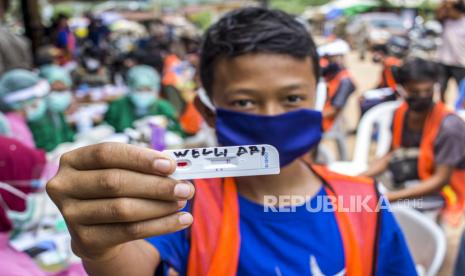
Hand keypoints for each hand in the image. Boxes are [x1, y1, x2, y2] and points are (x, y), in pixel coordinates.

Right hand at [47, 143, 194, 261]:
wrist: (97, 230)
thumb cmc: (114, 191)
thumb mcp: (123, 172)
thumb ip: (143, 167)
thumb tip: (174, 166)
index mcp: (73, 160)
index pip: (106, 153)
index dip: (139, 158)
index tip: (170, 165)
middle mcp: (64, 186)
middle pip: (114, 182)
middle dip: (155, 185)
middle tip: (185, 188)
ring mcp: (70, 215)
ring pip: (123, 209)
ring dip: (160, 206)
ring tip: (182, 203)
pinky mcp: (84, 240)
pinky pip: (129, 232)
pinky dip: (160, 225)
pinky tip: (181, 220)